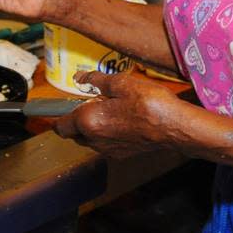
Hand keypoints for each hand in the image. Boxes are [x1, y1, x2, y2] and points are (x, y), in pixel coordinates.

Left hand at [53, 71, 188, 157]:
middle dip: (76, 119)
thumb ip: (96, 80)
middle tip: (90, 102)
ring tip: (109, 109)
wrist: (176, 127)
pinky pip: (104, 144)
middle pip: (73, 134)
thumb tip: (80, 77)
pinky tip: (121, 120)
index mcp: (89, 122)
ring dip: (91, 127)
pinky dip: (106, 133)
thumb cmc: (150, 104)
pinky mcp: (122, 154)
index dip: (56, 115)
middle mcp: (95, 140)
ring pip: (89, 140)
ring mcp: (109, 150)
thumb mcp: (121, 83)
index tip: (58, 106)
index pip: (60, 126)